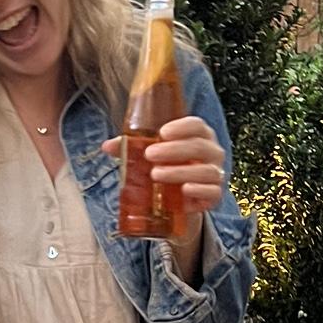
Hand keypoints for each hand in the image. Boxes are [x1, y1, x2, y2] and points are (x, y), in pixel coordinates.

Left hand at [101, 116, 225, 218]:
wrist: (183, 197)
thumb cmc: (168, 166)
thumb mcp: (152, 154)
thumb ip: (131, 148)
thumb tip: (107, 146)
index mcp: (199, 135)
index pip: (196, 125)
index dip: (181, 127)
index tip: (161, 132)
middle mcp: (212, 152)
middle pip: (198, 146)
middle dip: (173, 150)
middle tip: (149, 155)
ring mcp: (215, 174)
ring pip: (204, 170)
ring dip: (179, 172)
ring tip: (155, 175)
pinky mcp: (214, 196)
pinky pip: (212, 192)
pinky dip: (198, 190)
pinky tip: (183, 190)